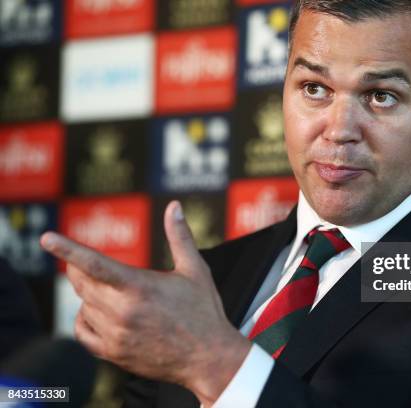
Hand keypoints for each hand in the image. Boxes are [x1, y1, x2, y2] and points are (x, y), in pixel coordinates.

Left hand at [40, 201, 250, 404]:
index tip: (46, 238)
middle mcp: (123, 311)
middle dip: (79, 269)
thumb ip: (180, 236)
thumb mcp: (195, 269)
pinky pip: (83, 331)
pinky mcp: (113, 353)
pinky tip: (97, 312)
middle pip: (83, 283)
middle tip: (85, 264)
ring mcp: (116, 335)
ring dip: (89, 294)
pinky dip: (84, 317)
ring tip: (113, 292)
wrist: (209, 357)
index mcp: (140, 287)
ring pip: (84, 306)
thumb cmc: (204, 310)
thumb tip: (174, 206)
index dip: (68, 249)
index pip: (95, 264)